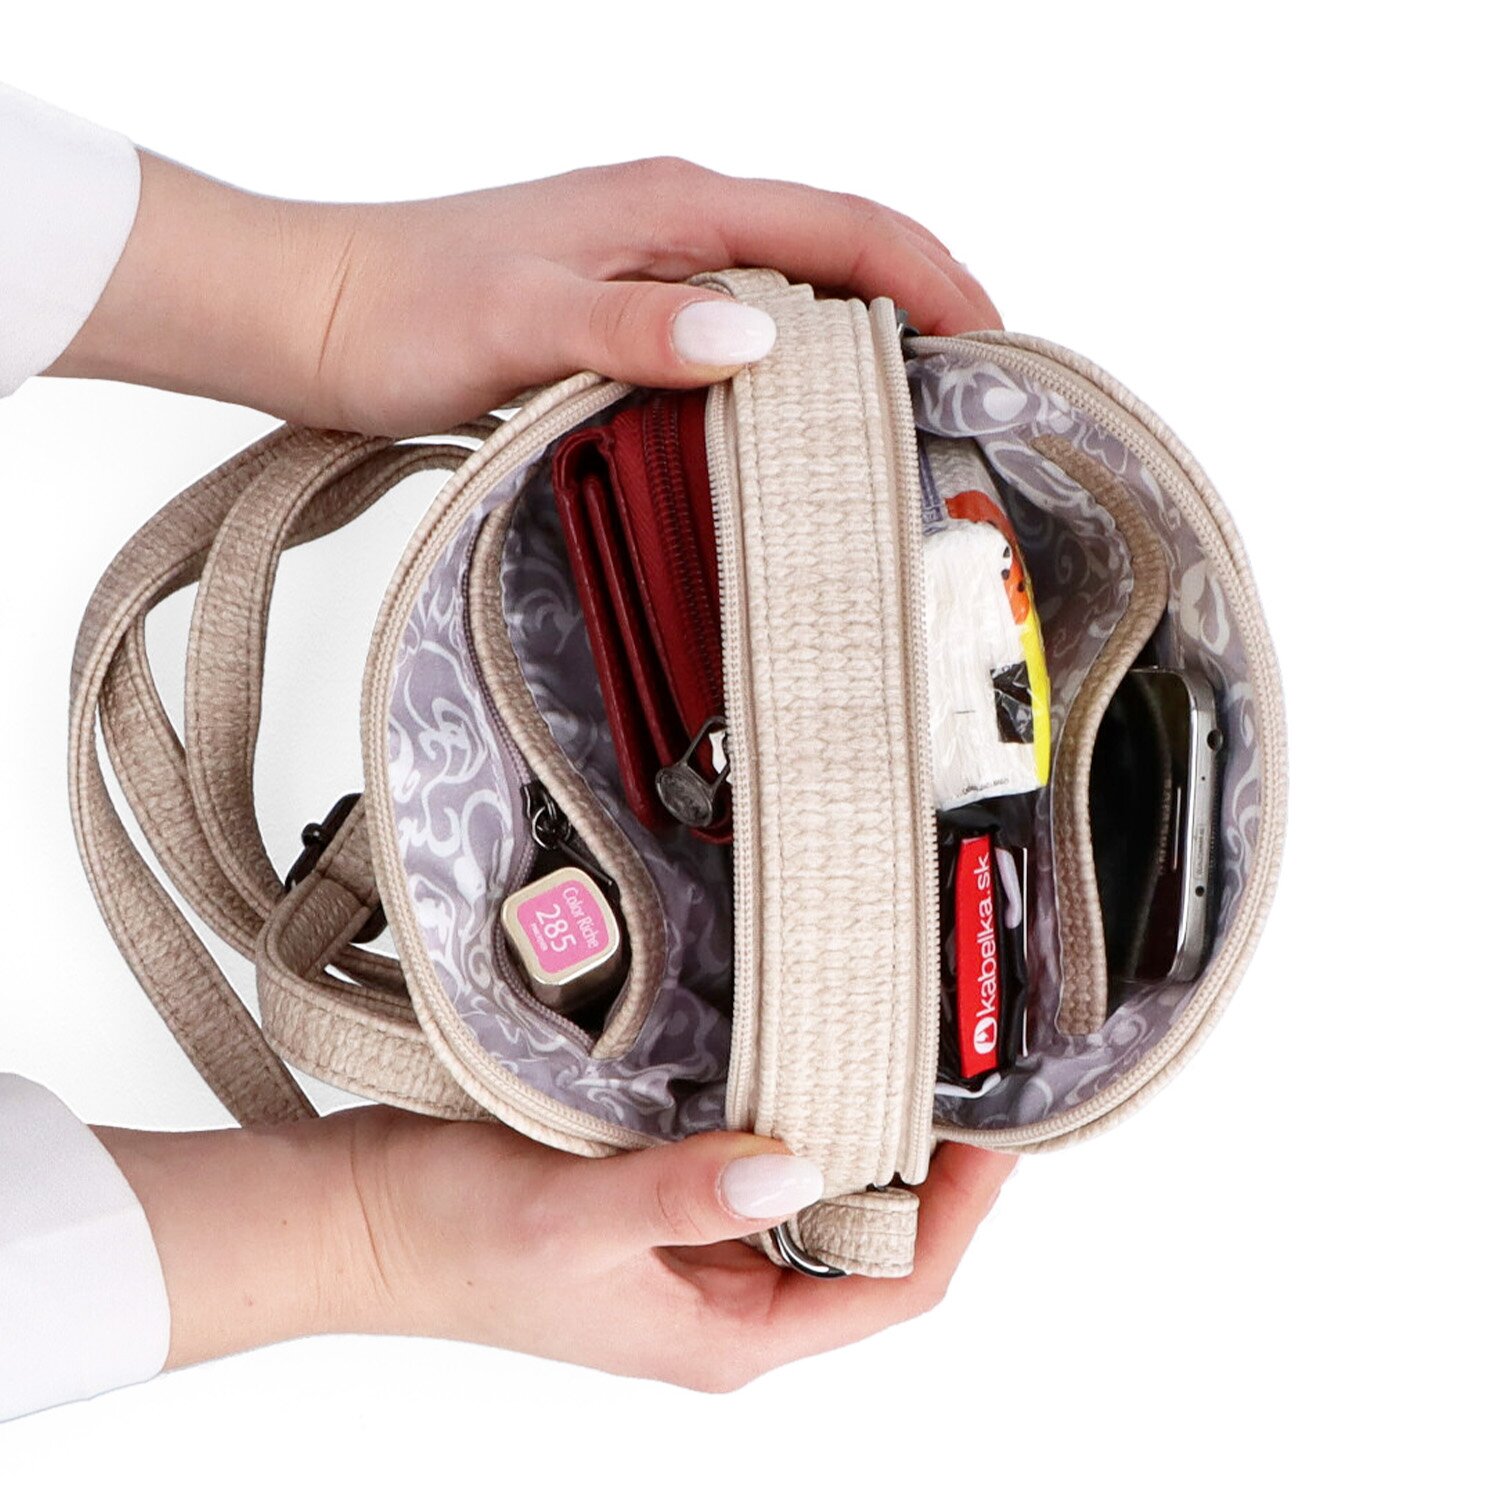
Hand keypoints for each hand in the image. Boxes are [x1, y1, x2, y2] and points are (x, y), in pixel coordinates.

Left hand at [50, 153, 1000, 435]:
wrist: (312, 311)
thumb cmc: (400, 307)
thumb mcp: (523, 321)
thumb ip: (638, 328)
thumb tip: (757, 343)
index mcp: (673, 206)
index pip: (845, 227)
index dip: (933, 277)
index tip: (990, 342)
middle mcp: (674, 225)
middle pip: (836, 256)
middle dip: (917, 314)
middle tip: (966, 401)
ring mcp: (652, 268)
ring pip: (790, 298)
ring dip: (858, 349)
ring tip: (904, 425)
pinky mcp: (625, 313)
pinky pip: (737, 334)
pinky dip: (788, 374)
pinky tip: (790, 431)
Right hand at [97, 1110, 1015, 1389]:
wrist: (359, 1217)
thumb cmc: (449, 1241)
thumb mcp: (572, 1218)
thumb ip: (687, 1195)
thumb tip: (799, 1165)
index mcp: (728, 1334)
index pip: (893, 1286)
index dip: (960, 1214)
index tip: (997, 1131)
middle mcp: (728, 1300)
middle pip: (876, 1244)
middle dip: (931, 1170)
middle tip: (964, 1075)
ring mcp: (701, 1250)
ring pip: (825, 1199)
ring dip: (868, 1137)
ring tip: (906, 1057)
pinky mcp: (671, 1202)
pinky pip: (767, 1164)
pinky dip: (802, 1117)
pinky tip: (808, 1059)